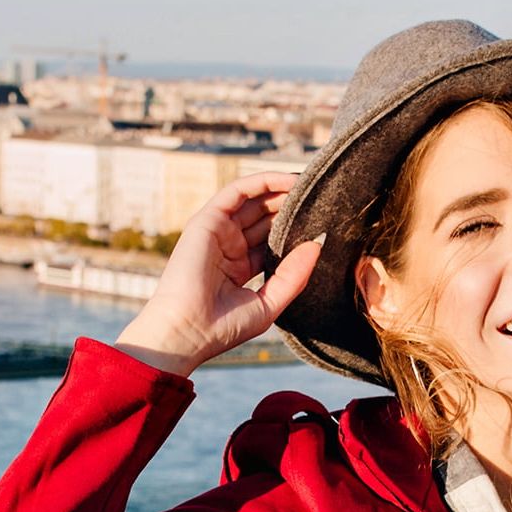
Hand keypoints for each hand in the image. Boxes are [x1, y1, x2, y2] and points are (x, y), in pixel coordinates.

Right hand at [117, 172, 321, 377]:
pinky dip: (263, 182)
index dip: (296, 229)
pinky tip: (289, 180)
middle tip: (323, 197)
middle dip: (291, 205)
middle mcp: (229, 247)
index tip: (324, 222)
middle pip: (265, 217)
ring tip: (310, 183)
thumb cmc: (223, 328)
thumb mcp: (269, 302)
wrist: (187, 332)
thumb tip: (317, 244)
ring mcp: (218, 233)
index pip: (272, 240)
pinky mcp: (207, 220)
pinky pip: (237, 191)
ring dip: (281, 189)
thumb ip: (293, 275)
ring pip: (254, 201)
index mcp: (240, 268)